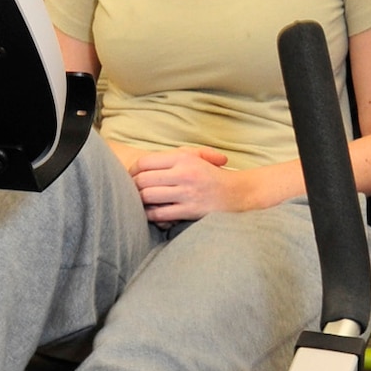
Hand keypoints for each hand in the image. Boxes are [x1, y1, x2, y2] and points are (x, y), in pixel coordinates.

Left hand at [123, 145, 254, 222]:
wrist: (239, 193)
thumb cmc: (213, 176)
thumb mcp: (198, 157)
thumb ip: (175, 155)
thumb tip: (146, 163)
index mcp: (183, 158)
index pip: (145, 162)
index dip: (132, 171)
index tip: (130, 178)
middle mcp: (184, 173)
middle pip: (143, 180)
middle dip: (133, 187)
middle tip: (132, 193)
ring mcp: (186, 193)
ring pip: (148, 197)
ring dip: (140, 202)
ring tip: (141, 204)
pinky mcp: (190, 210)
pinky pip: (160, 214)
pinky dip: (151, 215)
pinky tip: (153, 214)